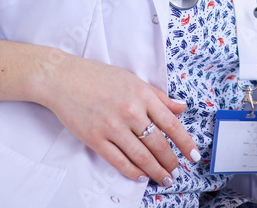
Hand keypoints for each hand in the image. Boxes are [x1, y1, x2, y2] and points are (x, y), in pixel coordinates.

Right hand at [37, 53, 197, 186]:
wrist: (63, 78)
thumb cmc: (98, 77)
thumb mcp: (133, 80)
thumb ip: (158, 97)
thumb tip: (180, 107)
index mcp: (143, 95)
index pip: (171, 124)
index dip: (185, 142)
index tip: (193, 155)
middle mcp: (131, 111)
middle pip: (158, 143)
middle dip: (170, 161)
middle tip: (177, 171)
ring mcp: (112, 126)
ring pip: (141, 155)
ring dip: (155, 170)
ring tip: (164, 178)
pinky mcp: (95, 138)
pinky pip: (118, 160)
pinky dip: (132, 171)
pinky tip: (141, 176)